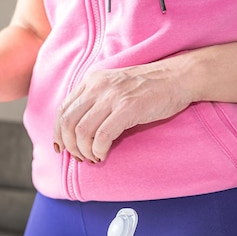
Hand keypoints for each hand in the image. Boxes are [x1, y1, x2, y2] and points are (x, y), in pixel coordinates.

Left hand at [53, 57, 193, 162]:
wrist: (178, 77)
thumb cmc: (148, 87)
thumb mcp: (114, 87)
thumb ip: (95, 102)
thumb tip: (77, 131)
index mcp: (91, 81)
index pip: (63, 110)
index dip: (58, 132)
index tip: (61, 147)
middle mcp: (97, 86)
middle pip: (67, 122)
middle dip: (69, 145)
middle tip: (79, 157)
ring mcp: (112, 96)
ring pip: (81, 131)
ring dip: (83, 151)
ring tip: (92, 158)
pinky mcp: (127, 108)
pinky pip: (101, 136)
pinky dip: (98, 150)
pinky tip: (103, 155)